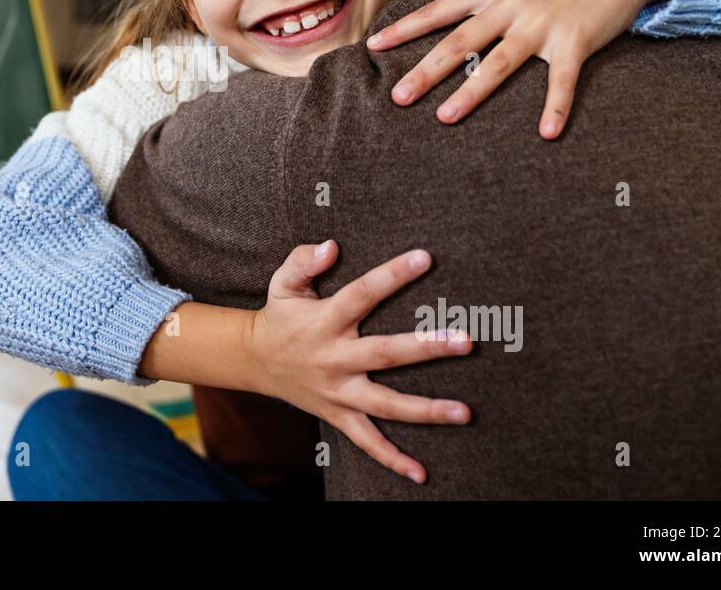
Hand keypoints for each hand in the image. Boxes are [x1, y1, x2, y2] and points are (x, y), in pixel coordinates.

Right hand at [246, 241, 472, 483]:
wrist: (254, 361)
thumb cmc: (279, 316)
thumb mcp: (282, 282)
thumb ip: (303, 260)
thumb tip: (331, 246)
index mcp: (325, 321)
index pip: (362, 294)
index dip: (392, 275)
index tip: (425, 258)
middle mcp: (335, 358)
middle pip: (385, 354)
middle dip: (426, 348)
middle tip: (466, 341)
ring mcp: (339, 392)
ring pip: (385, 404)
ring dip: (426, 410)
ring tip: (465, 412)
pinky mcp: (338, 415)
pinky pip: (366, 442)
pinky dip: (392, 460)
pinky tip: (421, 473)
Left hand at [366, 0, 666, 138]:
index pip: (438, 11)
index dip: (405, 29)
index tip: (373, 46)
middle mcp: (510, 6)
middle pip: (460, 42)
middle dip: (426, 70)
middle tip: (399, 97)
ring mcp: (541, 24)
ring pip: (499, 62)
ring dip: (471, 92)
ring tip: (445, 118)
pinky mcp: (574, 42)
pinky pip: (562, 80)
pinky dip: (556, 106)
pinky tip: (547, 133)